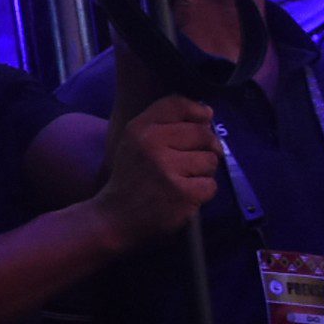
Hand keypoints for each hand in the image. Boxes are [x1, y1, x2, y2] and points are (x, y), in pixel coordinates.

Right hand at [96, 97, 218, 248]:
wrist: (113, 218)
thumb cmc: (130, 177)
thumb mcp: (135, 140)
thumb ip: (165, 121)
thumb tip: (208, 114)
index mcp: (140, 128)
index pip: (178, 105)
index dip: (198, 112)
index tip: (202, 123)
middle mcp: (152, 144)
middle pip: (203, 134)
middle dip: (205, 149)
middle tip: (189, 163)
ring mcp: (168, 169)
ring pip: (210, 160)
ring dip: (202, 173)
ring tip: (183, 181)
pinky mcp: (182, 193)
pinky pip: (210, 185)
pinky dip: (201, 193)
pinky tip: (184, 197)